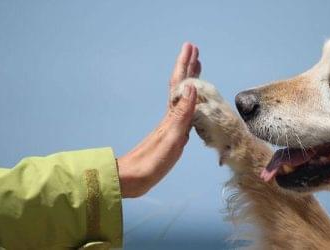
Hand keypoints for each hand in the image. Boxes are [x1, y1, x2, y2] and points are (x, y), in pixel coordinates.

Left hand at [117, 43, 200, 197]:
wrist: (132, 179)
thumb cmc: (152, 162)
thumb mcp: (171, 138)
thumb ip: (182, 114)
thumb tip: (192, 87)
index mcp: (172, 115)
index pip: (180, 84)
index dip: (185, 66)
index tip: (191, 48)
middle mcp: (171, 116)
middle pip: (180, 86)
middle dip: (187, 68)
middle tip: (195, 51)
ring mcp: (170, 124)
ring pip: (182, 96)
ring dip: (189, 81)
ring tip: (196, 70)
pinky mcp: (170, 134)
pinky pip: (184, 110)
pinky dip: (190, 100)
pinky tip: (192, 102)